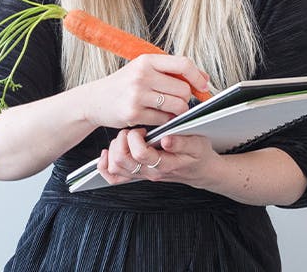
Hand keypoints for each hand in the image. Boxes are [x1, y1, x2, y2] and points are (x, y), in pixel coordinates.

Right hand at [79, 54, 209, 128]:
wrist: (95, 100)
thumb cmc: (124, 84)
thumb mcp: (144, 69)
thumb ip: (172, 71)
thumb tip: (204, 78)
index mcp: (146, 61)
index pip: (183, 64)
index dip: (198, 76)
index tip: (203, 85)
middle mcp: (142, 76)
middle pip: (183, 89)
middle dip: (186, 97)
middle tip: (176, 99)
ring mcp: (137, 96)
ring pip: (177, 106)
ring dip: (178, 111)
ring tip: (167, 108)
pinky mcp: (134, 114)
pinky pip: (164, 119)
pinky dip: (165, 120)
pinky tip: (156, 115)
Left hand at [96, 129, 221, 189]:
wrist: (200, 171)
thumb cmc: (199, 155)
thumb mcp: (198, 145)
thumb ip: (182, 143)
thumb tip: (166, 140)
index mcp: (164, 165)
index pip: (140, 154)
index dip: (135, 138)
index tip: (143, 129)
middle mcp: (150, 173)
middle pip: (122, 161)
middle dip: (122, 141)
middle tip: (132, 132)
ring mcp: (142, 175)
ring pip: (115, 168)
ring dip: (114, 149)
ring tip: (126, 138)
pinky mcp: (137, 174)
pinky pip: (113, 176)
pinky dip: (106, 164)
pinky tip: (109, 152)